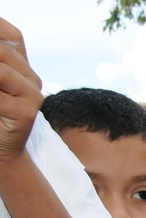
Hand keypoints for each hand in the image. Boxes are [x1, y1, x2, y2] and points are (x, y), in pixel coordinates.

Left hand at [0, 19, 41, 164]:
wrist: (1, 151)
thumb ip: (0, 67)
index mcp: (22, 67)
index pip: (12, 36)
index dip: (0, 28)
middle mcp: (32, 78)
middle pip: (4, 51)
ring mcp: (33, 96)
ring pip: (2, 71)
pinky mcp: (28, 113)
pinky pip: (0, 97)